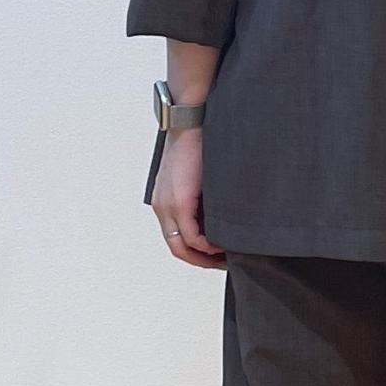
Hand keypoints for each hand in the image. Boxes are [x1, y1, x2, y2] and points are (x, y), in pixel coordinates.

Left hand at [150, 128, 225, 268]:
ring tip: (224, 257)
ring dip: (204, 256)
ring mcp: (168, 206)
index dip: (195, 252)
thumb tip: (217, 214)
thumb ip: (200, 197)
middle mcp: (161, 207)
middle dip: (200, 261)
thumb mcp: (196, 177)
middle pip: (176, 249)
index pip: (175, 238)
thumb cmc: (197, 144)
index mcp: (164, 202)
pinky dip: (207, 245)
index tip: (215, 255)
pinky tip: (222, 243)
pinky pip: (192, 236)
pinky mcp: (179, 202)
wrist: (189, 122)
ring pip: (181, 247)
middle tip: (221, 264)